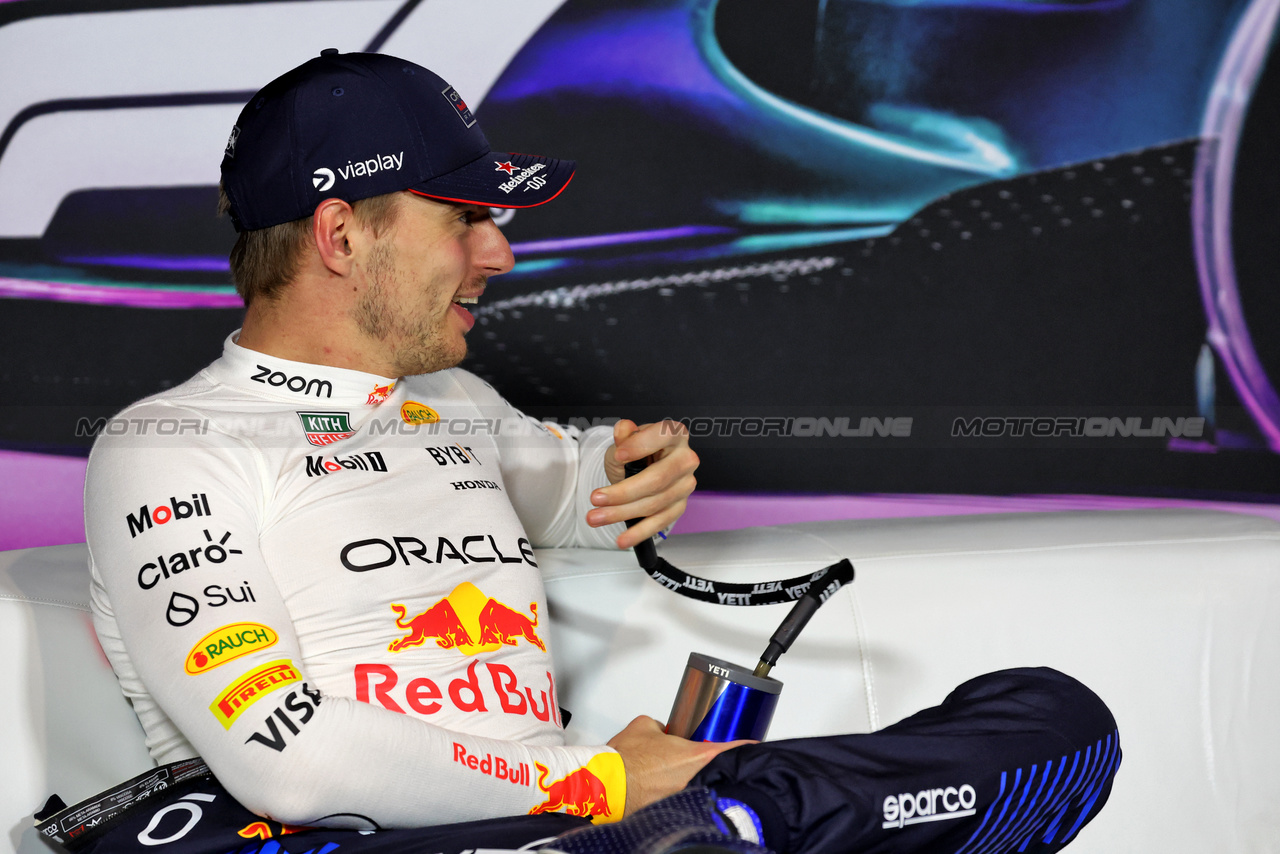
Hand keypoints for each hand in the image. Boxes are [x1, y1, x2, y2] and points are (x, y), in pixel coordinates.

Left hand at [591, 419, 698, 548]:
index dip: (640, 447)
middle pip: (657, 479)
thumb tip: (623, 431)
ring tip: (596, 517)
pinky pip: (660, 522)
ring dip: (622, 513)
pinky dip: (639, 532)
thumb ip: (624, 436)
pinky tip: (623, 539)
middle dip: (623, 492)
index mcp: (674, 434)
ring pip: (654, 504)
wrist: (642, 468)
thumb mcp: (624, 441)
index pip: (660, 437)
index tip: (618, 456)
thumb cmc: (635, 452)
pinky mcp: (680, 505)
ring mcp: (685, 485)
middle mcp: (686, 459)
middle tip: (595, 498)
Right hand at [607, 715, 750, 813]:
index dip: (747, 746)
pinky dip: (675, 793)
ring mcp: (685, 799)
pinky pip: (680, 798)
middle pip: (716, 771)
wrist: (605, 784)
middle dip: (713, 765)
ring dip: (692, 779)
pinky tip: (660, 787)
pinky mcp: (671, 811)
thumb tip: (663, 731)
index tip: (757, 746)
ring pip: (697, 786)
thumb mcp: (645, 725)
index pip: (733, 749)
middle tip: (705, 759)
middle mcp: (695, 780)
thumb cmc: (625, 758)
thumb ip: (661, 725)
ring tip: (674, 774)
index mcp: (695, 757)